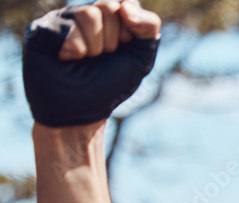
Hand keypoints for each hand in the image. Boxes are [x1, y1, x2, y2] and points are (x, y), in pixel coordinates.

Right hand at [22, 1, 161, 127]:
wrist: (81, 110)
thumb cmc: (109, 85)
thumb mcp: (141, 57)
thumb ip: (148, 26)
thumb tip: (124, 5)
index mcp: (111, 19)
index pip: (126, 2)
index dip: (129, 28)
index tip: (123, 47)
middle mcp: (87, 14)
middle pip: (108, 6)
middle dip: (112, 40)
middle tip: (102, 57)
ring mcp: (64, 19)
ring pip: (88, 14)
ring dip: (94, 47)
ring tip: (84, 60)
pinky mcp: (44, 27)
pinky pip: (67, 26)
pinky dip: (75, 49)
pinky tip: (67, 59)